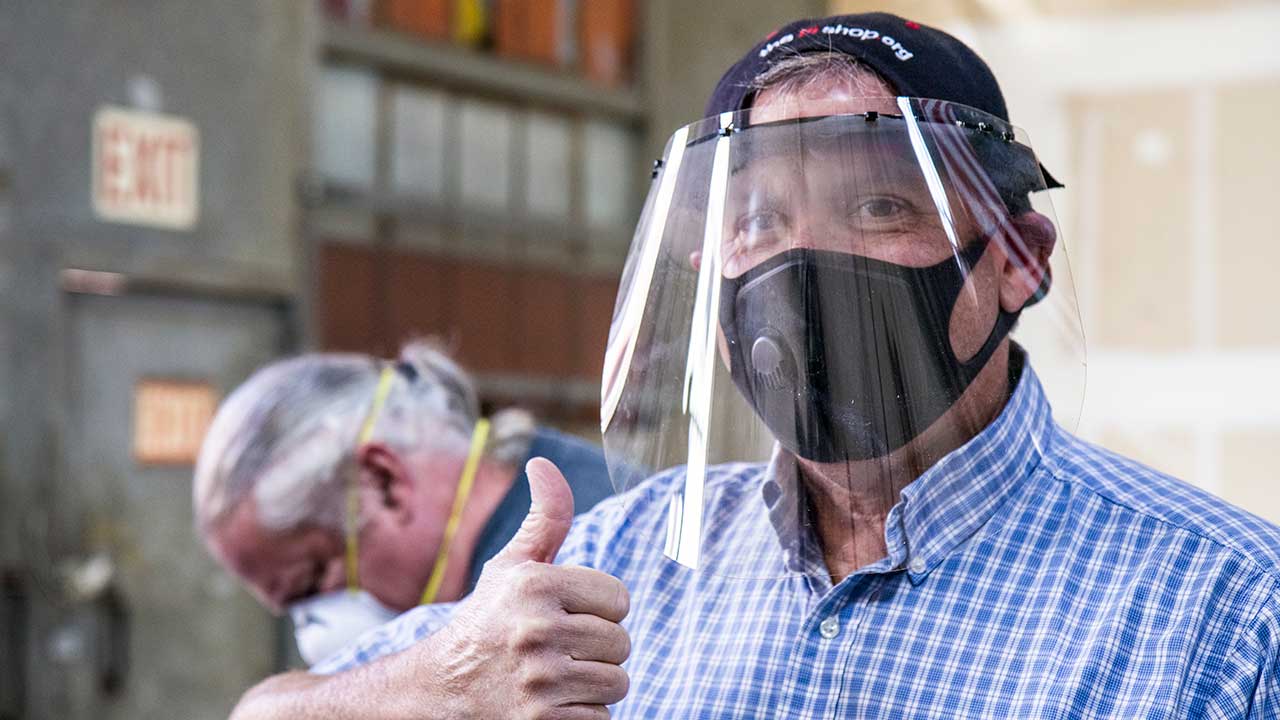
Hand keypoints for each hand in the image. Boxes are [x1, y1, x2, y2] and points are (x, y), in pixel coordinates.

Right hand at [423, 457, 630, 718]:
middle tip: (556, 651)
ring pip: (616, 684)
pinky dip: (581, 717)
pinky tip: (548, 706)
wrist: (437, 692)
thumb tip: (542, 462)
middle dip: (595, 650)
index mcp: (534, 585)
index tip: (563, 616)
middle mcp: (535, 630)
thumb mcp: (510, 568)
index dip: (597, 610)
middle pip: (621, 643)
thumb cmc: (486, 623)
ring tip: (554, 678)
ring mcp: (538, 682)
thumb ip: (544, 518)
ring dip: (591, 686)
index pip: (619, 598)